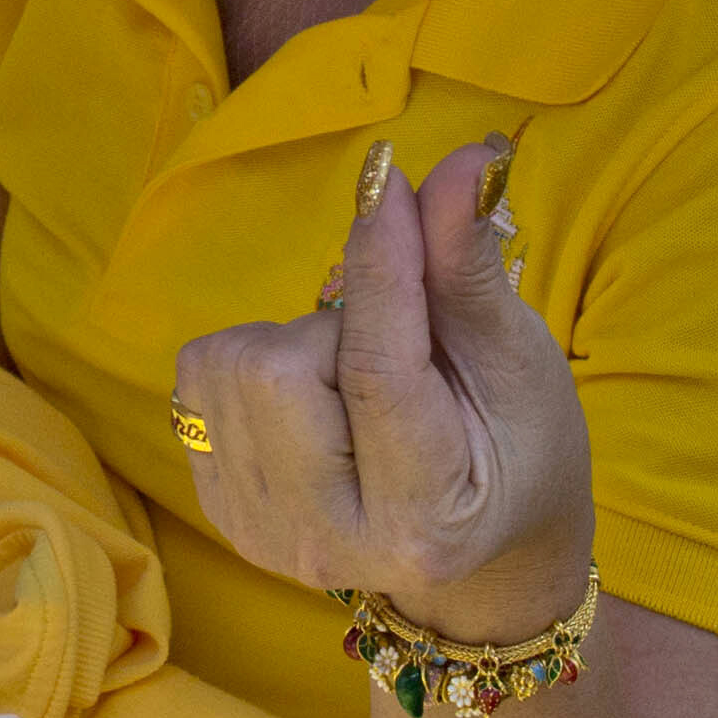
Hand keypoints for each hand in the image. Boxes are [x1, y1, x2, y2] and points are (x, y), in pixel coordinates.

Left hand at [169, 140, 588, 641]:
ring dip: (295, 344)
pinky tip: (315, 402)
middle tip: (397, 348)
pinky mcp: (222, 511)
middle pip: (278, 369)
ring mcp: (261, 533)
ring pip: (229, 367)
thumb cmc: (518, 449)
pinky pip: (199, 385)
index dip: (380, 263)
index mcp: (421, 519)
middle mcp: (326, 542)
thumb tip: (458, 163)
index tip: (385, 177)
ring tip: (355, 380)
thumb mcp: (516, 361)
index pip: (376, 371)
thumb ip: (467, 267)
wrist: (482, 555)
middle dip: (336, 325)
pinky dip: (257, 367)